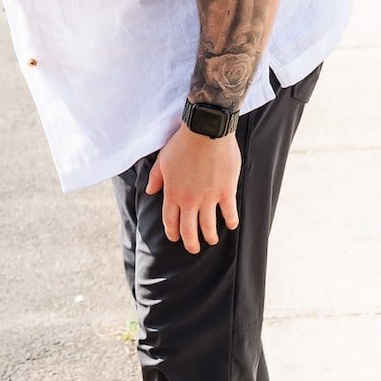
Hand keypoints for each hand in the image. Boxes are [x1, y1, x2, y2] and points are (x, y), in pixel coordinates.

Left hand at [146, 122, 240, 251]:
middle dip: (190, 243)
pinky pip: (229, 213)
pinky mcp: (226, 192)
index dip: (172, 232)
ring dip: (210, 237)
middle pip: (188, 230)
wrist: (205, 131)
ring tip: (212, 241)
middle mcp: (189, 200)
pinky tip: (231, 226)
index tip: (175, 238)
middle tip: (193, 249)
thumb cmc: (183, 143)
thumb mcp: (163, 160)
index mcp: (172, 193)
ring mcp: (208, 198)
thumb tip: (150, 191)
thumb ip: (156, 178)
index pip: (170, 220)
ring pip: (208, 227)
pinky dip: (230, 222)